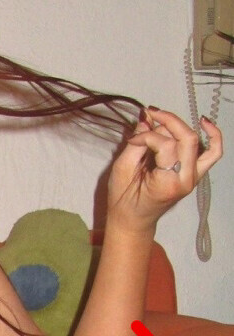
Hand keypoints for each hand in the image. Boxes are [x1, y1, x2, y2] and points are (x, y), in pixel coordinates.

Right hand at [107, 107, 222, 234]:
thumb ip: (136, 144)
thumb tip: (146, 118)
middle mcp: (187, 179)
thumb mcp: (123, 171)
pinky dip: (212, 136)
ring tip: (163, 119)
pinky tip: (203, 122)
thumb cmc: (124, 201)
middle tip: (150, 114)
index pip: (165, 145)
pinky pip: (213, 152)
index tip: (133, 139)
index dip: (148, 135)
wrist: (134, 220)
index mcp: (168, 183)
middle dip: (168, 121)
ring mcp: (194, 176)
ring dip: (180, 125)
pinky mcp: (195, 172)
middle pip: (186, 138)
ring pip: (197, 140)